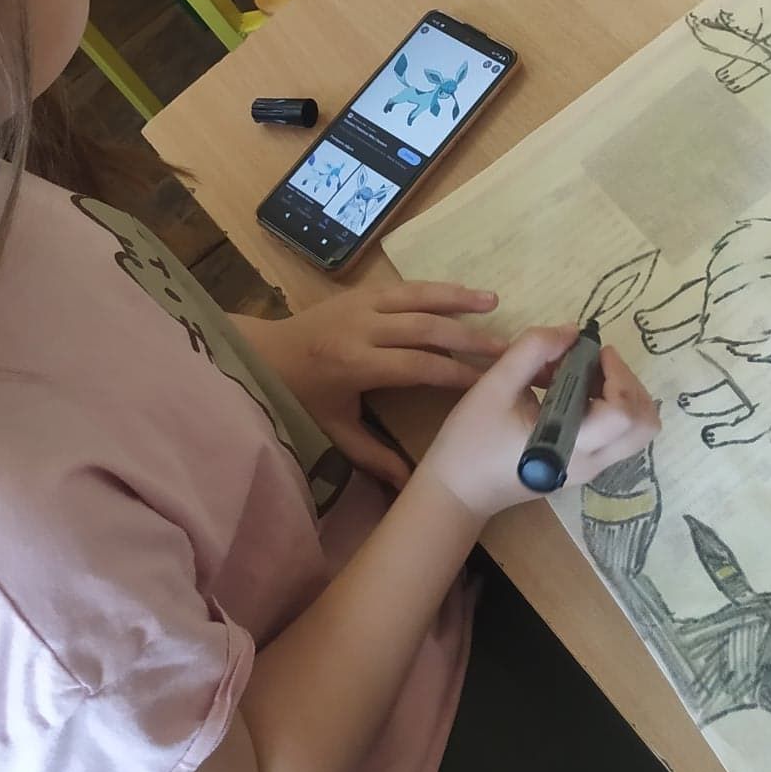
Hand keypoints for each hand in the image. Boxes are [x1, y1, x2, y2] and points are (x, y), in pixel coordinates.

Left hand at [235, 284, 506, 488]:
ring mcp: (361, 304)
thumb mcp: (334, 431)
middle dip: (468, 336)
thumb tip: (411, 485)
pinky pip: (404, 286)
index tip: (489, 380)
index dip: (455, 372)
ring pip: (417, 296)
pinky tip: (461, 291)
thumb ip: (373, 456)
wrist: (264, 354)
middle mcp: (362, 328)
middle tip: (506, 346)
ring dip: (457, 298)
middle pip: (425, 327)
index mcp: (355, 364)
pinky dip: (435, 288)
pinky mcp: (360, 291)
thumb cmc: (301, 398)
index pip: (417, 366)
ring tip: (493, 302)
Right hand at [421, 327, 659, 526]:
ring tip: (581, 376)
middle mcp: (589, 462)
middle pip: (645, 425)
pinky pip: (615, 436)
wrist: (456, 491)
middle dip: (629, 385)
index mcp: (570, 446)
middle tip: (596, 364)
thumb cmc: (470, 441)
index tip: (595, 352)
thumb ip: (532, 350)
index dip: (619, 375)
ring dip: (620, 395)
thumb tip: (571, 332)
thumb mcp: (494, 385)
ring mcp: (589, 469)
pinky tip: (569, 393)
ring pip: (634, 432)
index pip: (623, 413)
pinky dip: (607, 408)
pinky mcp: (581, 468)